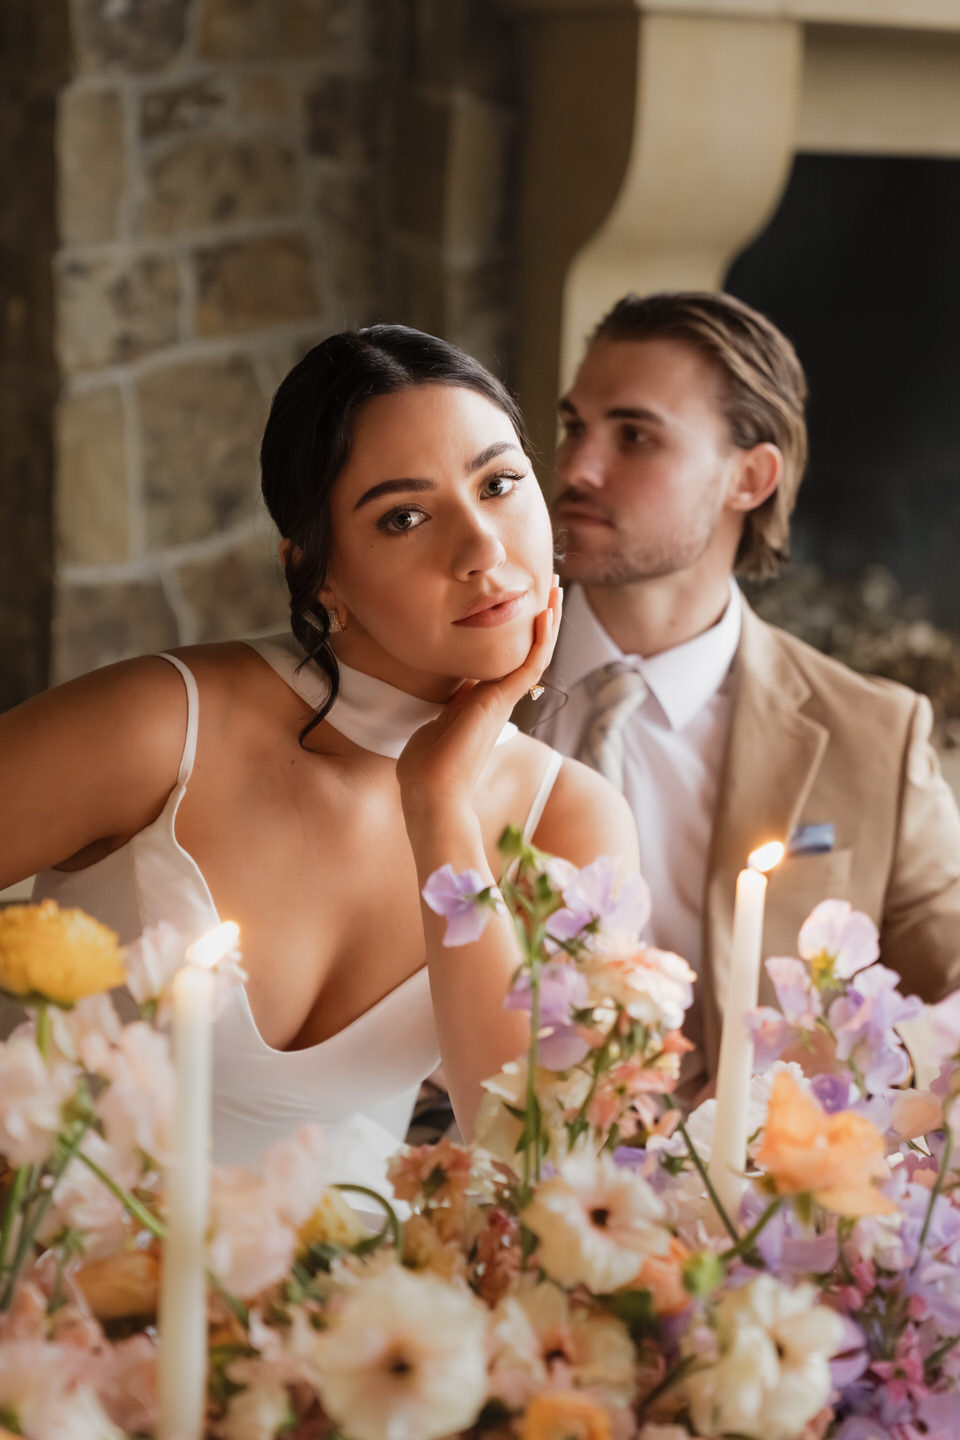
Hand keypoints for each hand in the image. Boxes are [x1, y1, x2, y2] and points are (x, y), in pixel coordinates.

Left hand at [397, 580, 561, 817]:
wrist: (430, 791)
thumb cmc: (425, 767)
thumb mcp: (436, 724)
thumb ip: (449, 707)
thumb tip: (452, 696)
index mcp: (482, 702)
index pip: (506, 660)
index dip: (516, 634)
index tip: (519, 608)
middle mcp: (498, 699)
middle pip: (528, 652)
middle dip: (540, 620)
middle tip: (552, 588)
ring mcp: (502, 700)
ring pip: (536, 654)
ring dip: (548, 622)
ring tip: (557, 591)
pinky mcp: (501, 702)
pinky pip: (529, 666)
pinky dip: (541, 640)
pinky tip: (547, 614)